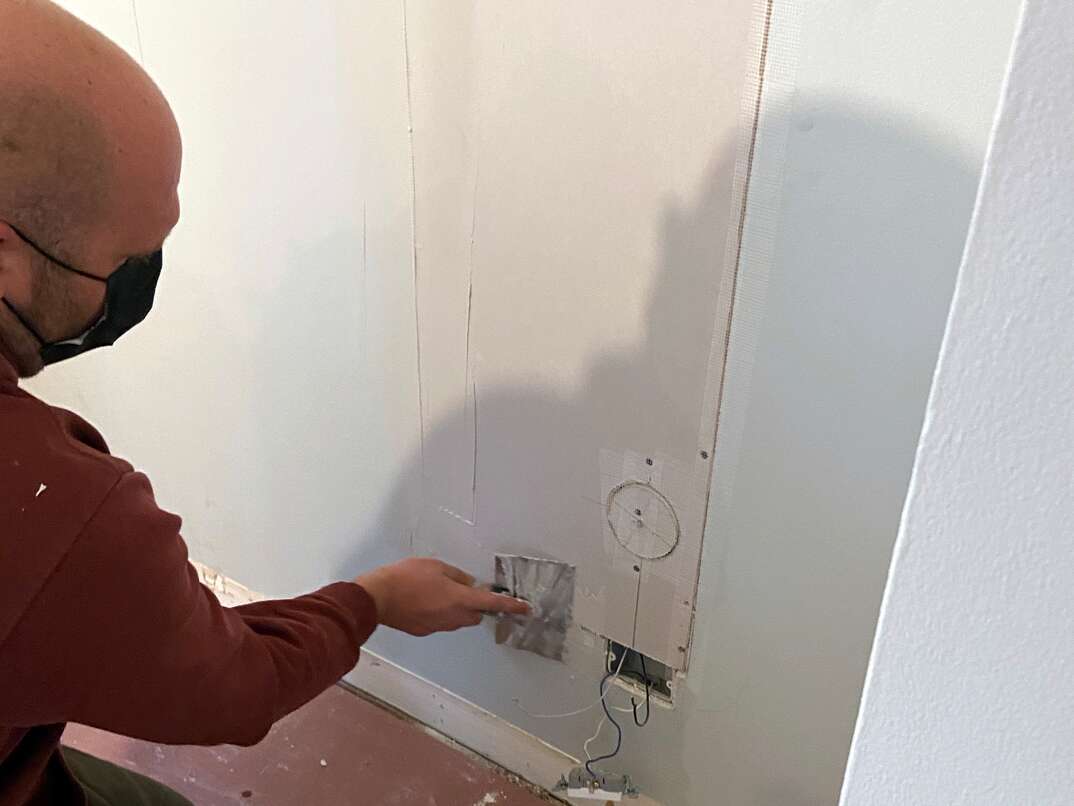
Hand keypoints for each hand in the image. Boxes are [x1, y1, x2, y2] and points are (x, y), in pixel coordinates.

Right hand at [353, 557, 529, 635]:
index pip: (493, 604)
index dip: (511, 606)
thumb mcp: (436, 566)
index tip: (525, 609)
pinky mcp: (424, 631)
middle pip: (475, 615)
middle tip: (461, 589)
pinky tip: (423, 602)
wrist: (378, 598)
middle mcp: (453, 617)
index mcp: (460, 599)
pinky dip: (438, 613)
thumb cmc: (407, 577)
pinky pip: (439, 622)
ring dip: (456, 609)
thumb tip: (467, 584)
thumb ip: (457, 576)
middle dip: (475, 605)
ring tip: (436, 592)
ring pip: (457, 620)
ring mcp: (438, 627)